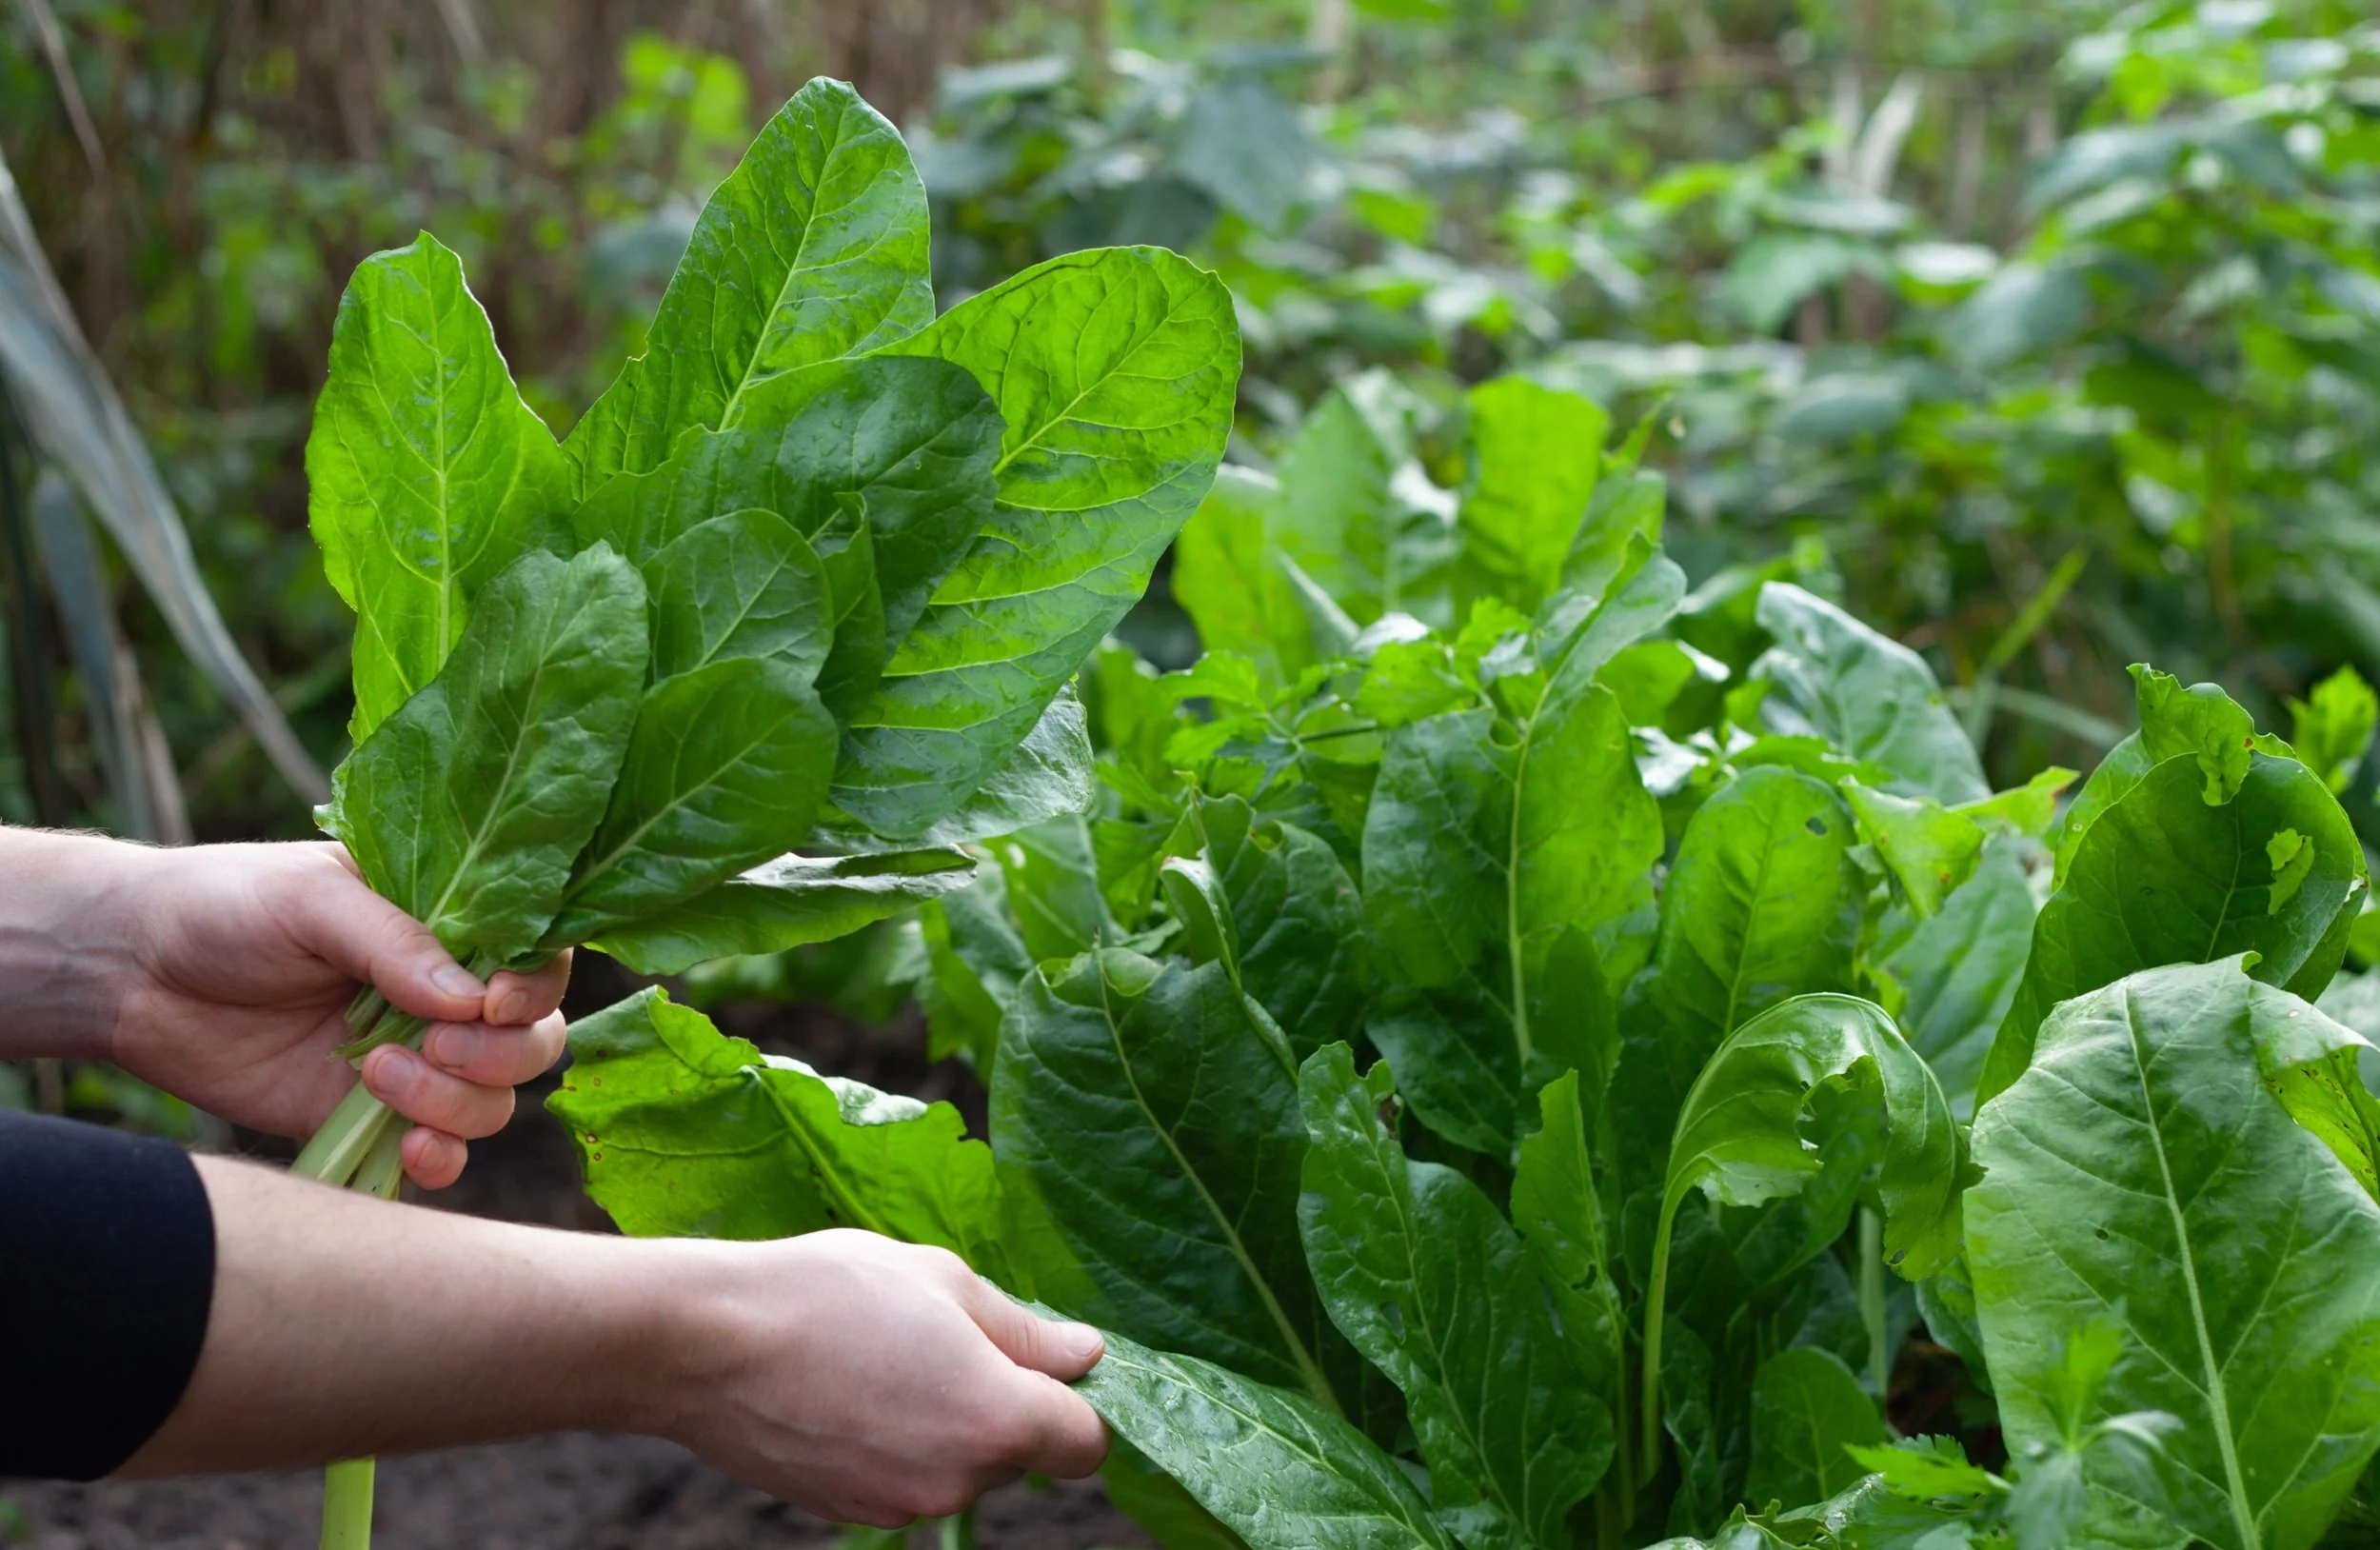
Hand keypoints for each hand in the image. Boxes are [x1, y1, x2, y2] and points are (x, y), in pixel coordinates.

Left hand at [100, 840, 568, 1187]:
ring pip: (492, 1103)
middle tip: (431, 1043)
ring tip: (374, 1076)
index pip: (537, 956)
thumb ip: (393, 944)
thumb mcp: (311, 900)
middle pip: (532, 1040)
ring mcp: (414, 1060)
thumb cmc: (224, 906)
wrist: (129, 971)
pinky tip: (406, 1149)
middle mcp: (444, 996)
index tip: (493, 1002)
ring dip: (454, 1102)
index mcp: (447, 923)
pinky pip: (437, 1154)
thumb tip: (469, 1000)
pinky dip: (439, 1161)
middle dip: (497, 1054)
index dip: (534, 985)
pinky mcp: (368, 1118)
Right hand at [664, 1230, 1108, 1526]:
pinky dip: (899, 1443)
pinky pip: (908, 1477)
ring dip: (947, 1423)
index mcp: (996, 1419)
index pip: (1086, 1443)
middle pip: (1021, 1454)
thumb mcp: (943, 1280)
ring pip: (961, 1467)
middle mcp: (957, 1481)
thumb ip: (1025, 1329)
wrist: (704, 1344)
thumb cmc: (828, 1292)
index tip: (1044, 1361)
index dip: (1077, 1400)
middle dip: (1003, 1403)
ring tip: (887, 1357)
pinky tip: (852, 1391)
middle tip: (945, 1338)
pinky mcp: (852, 1513)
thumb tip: (1083, 1355)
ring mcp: (901, 1506)